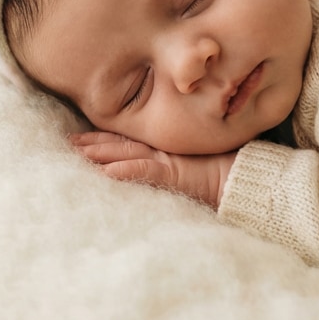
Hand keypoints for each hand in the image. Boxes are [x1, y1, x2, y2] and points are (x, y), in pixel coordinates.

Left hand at [70, 131, 235, 209]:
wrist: (250, 180)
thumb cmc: (227, 173)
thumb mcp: (194, 170)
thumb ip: (172, 169)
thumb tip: (146, 173)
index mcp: (166, 151)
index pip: (129, 143)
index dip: (104, 139)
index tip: (79, 139)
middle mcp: (164, 151)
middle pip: (122, 145)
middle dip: (94, 144)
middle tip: (68, 143)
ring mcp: (169, 159)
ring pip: (127, 153)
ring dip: (101, 153)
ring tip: (77, 153)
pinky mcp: (177, 172)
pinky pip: (147, 171)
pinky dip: (126, 171)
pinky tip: (107, 173)